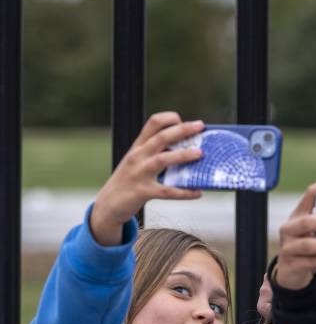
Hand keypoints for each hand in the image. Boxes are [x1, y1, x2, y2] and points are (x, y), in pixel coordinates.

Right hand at [90, 112, 205, 245]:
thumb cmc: (129, 181)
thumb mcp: (138, 162)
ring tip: (200, 154)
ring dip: (182, 155)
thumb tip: (188, 150)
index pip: (153, 123)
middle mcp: (138, 156)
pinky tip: (197, 192)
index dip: (169, 118)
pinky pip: (167, 191)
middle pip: (161, 137)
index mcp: (138, 147)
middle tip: (199, 126)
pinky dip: (184, 192)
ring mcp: (139, 173)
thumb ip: (157, 154)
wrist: (108, 204)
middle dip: (182, 130)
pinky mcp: (143, 192)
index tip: (184, 121)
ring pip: (162, 160)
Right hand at [275, 177, 315, 289]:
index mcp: (298, 214)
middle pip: (307, 221)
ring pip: (309, 245)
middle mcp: (290, 229)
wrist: (290, 272)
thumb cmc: (309, 247)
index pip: (310, 194)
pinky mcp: (293, 265)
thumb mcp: (315, 232)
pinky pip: (314, 262)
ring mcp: (288, 247)